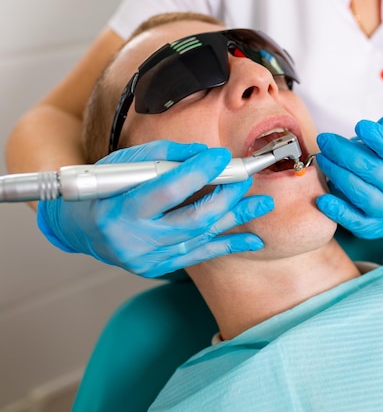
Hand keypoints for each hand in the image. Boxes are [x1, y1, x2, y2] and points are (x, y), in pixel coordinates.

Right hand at [37, 140, 273, 277]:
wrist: (80, 227)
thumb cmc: (102, 189)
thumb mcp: (124, 164)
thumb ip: (165, 156)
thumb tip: (204, 155)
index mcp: (121, 209)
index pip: (168, 190)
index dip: (199, 172)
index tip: (223, 157)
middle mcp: (135, 239)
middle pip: (193, 219)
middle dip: (226, 197)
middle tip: (245, 178)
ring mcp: (147, 258)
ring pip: (201, 237)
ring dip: (235, 219)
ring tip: (262, 204)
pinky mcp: (157, 267)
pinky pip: (199, 255)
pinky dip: (227, 245)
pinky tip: (253, 240)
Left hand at [315, 115, 382, 238]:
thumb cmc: (380, 169)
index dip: (381, 138)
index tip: (360, 125)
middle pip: (375, 170)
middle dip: (346, 153)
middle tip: (325, 140)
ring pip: (363, 194)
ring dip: (338, 175)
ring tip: (322, 160)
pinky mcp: (370, 227)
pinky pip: (353, 220)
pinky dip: (337, 210)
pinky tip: (322, 198)